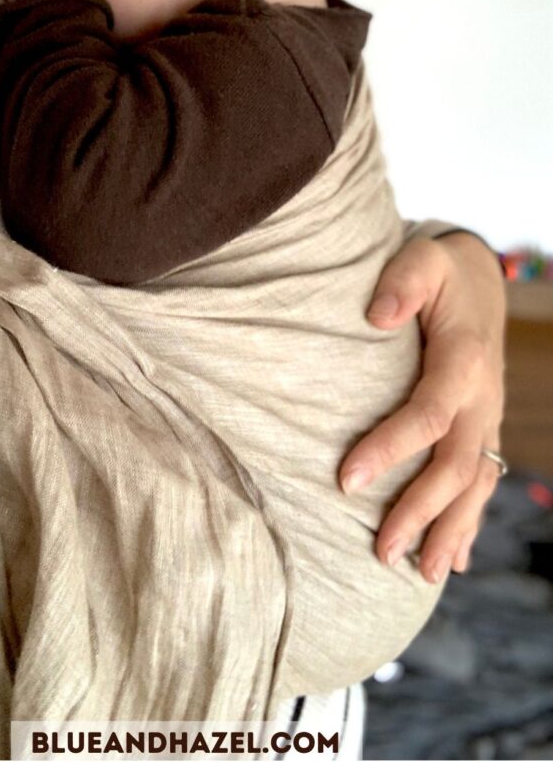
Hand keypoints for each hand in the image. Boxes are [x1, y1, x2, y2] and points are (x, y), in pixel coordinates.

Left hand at [340, 232, 505, 583]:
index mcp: (463, 360)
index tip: (346, 480)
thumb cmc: (439, 269)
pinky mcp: (482, 427)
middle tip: (379, 551)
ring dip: (448, 530)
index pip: (427, 415)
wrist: (477, 276)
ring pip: (475, 485)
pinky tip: (451, 561)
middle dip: (419, 512)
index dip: (389, 449)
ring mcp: (487, 417)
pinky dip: (469, 523)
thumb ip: (402, 282)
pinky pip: (482, 482)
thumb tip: (376, 315)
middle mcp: (481, 397)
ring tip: (418, 574)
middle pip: (454, 465)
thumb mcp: (422, 259)